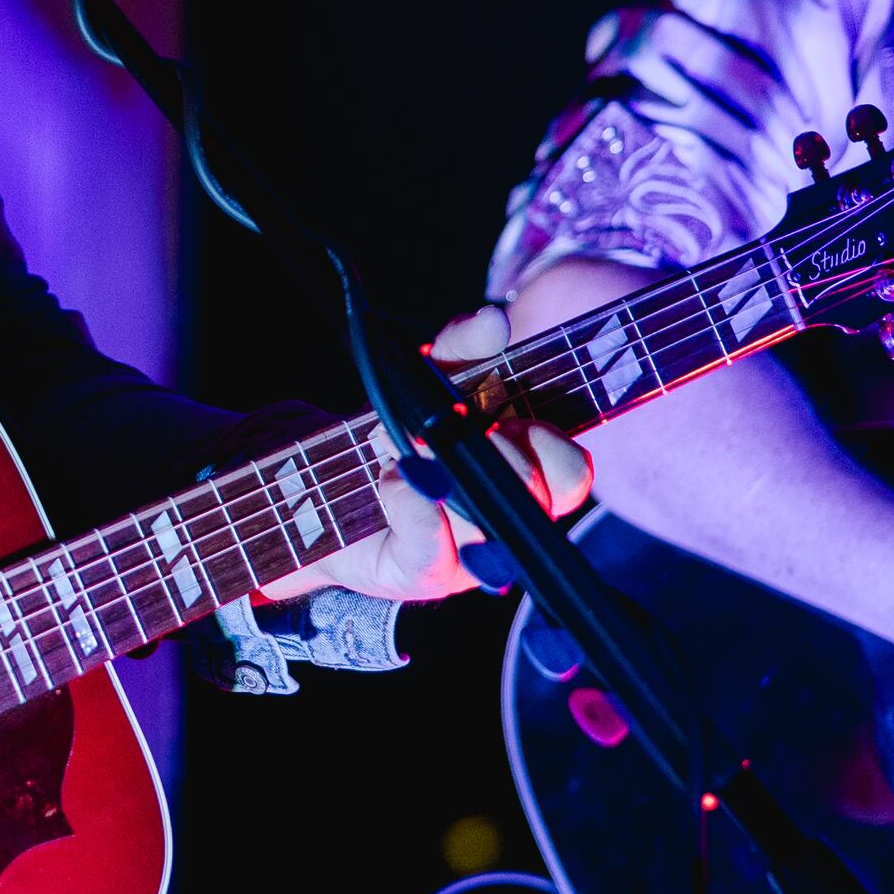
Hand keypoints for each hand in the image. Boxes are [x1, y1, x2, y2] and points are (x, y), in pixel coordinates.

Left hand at [275, 306, 591, 602]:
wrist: (322, 481)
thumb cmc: (394, 431)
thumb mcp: (428, 378)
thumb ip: (463, 347)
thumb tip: (494, 319)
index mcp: (527, 477)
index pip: (572, 471)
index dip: (547, 441)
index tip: (506, 415)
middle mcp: (506, 523)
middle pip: (543, 498)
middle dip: (502, 455)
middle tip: (457, 427)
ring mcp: (469, 557)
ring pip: (489, 524)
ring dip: (446, 472)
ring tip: (405, 445)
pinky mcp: (421, 573)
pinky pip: (434, 546)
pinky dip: (415, 503)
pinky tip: (395, 477)